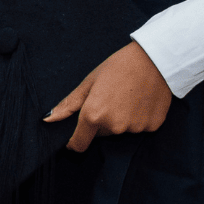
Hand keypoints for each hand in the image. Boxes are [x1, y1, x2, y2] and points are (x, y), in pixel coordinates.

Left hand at [46, 41, 173, 151]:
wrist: (155, 59)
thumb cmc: (118, 67)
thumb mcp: (89, 83)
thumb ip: (69, 104)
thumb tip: (48, 120)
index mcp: (94, 115)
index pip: (79, 144)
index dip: (75, 142)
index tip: (75, 136)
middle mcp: (114, 126)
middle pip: (100, 134)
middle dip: (100, 122)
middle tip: (109, 99)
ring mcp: (134, 128)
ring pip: (120, 130)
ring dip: (120, 120)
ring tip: (127, 97)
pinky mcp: (152, 126)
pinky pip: (139, 127)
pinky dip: (138, 118)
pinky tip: (141, 101)